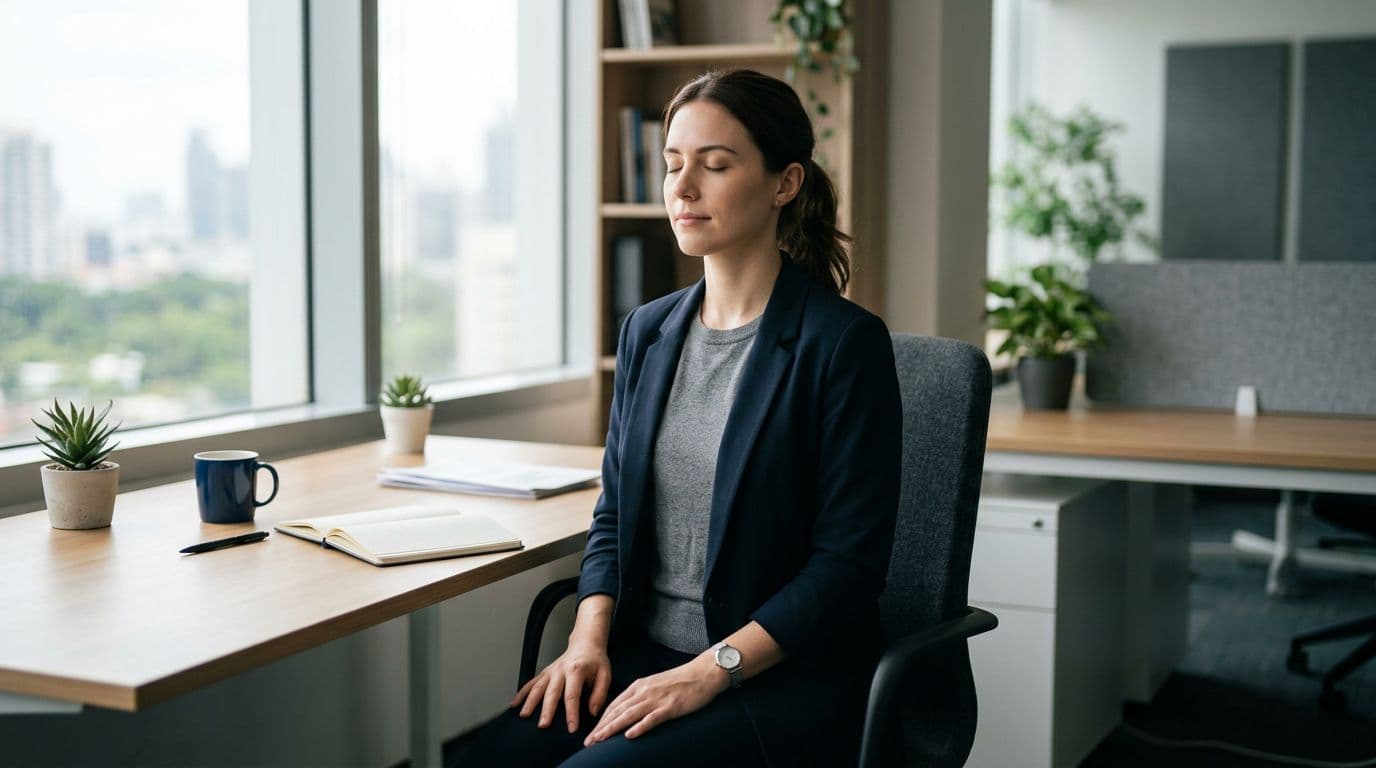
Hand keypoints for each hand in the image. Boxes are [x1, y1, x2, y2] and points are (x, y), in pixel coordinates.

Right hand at [511, 637, 611, 733]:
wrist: (585, 643)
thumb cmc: (595, 660)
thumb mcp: (605, 674)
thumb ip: (600, 694)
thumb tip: (592, 712)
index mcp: (576, 670)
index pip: (572, 695)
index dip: (572, 713)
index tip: (572, 728)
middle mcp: (560, 670)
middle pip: (552, 692)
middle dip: (547, 710)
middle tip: (543, 725)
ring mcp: (550, 671)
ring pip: (538, 687)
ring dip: (530, 701)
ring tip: (524, 716)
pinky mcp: (545, 672)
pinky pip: (531, 683)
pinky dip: (522, 693)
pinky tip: (515, 704)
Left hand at [584, 656, 727, 745]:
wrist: (703, 673)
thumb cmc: (681, 680)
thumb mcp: (655, 685)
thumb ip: (641, 696)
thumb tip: (628, 711)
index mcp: (639, 686)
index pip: (615, 705)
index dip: (601, 720)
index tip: (592, 733)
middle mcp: (644, 692)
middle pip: (617, 711)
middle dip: (601, 727)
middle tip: (588, 741)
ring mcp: (656, 699)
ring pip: (629, 715)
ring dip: (612, 728)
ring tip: (600, 740)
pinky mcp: (670, 707)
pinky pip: (652, 719)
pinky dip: (639, 727)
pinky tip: (629, 735)